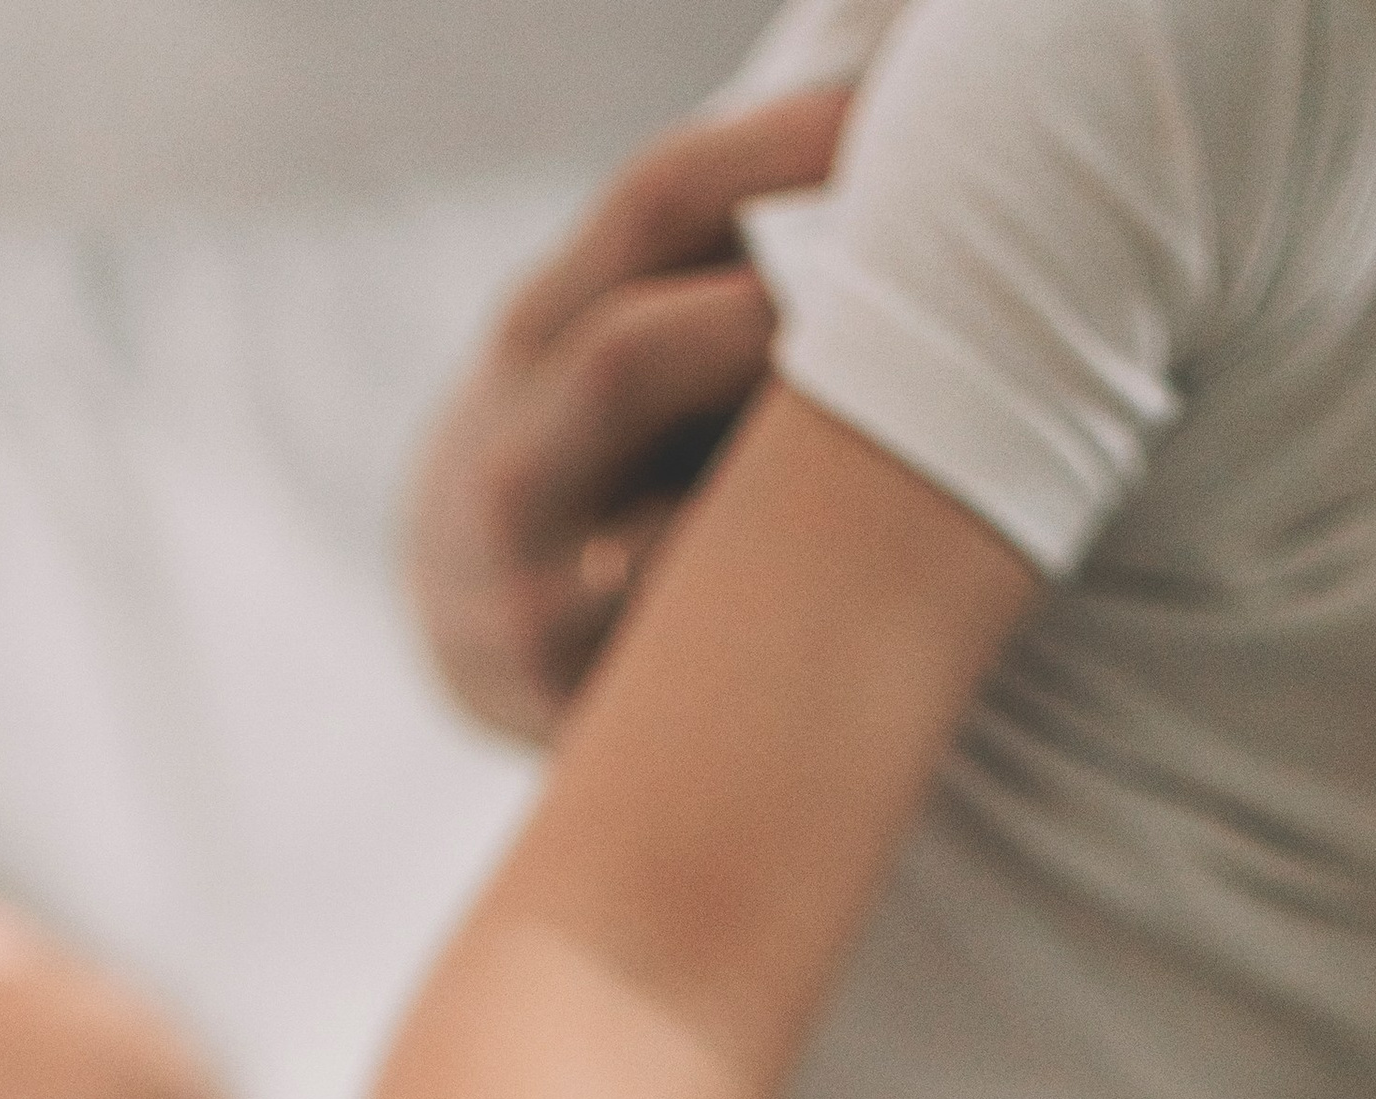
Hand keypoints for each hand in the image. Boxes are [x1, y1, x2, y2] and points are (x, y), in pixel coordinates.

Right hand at [410, 83, 850, 741]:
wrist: (471, 623)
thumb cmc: (609, 439)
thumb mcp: (614, 322)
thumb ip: (715, 252)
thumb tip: (884, 119)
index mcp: (538, 330)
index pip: (652, 205)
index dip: (783, 151)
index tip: (903, 122)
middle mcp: (512, 454)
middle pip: (629, 359)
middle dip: (763, 337)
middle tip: (896, 329)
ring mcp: (525, 590)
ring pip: (665, 536)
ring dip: (780, 507)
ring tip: (897, 484)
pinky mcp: (561, 704)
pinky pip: (689, 665)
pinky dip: (778, 629)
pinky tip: (867, 608)